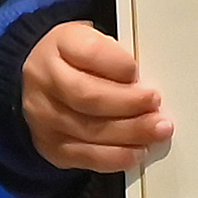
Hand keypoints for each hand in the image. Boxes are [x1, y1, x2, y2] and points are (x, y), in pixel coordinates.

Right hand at [20, 17, 171, 172]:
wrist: (40, 82)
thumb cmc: (75, 60)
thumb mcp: (91, 40)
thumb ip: (115, 56)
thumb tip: (143, 84)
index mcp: (59, 44)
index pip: (90, 52)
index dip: (119, 65)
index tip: (138, 71)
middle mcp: (44, 80)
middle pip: (89, 96)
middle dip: (129, 103)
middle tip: (155, 105)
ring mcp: (45, 116)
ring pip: (91, 130)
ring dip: (130, 133)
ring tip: (156, 130)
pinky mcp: (52, 147)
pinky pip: (87, 157)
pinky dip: (117, 156)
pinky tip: (137, 151)